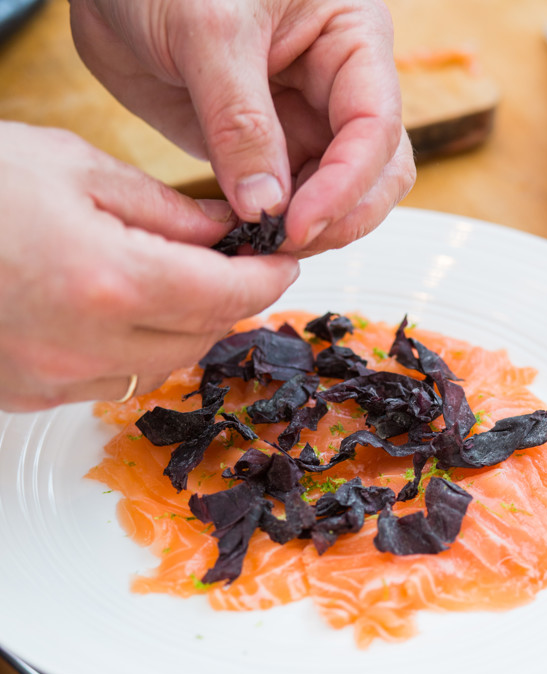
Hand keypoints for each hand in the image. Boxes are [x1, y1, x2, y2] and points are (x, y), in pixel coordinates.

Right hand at [0, 122, 298, 411]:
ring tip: (172, 285)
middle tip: (232, 268)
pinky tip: (117, 315)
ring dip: (183, 331)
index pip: (224, 295)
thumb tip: (225, 234)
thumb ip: (164, 211)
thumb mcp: (73, 169)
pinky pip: (111, 384)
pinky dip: (133, 353)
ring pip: (160, 369)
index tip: (280, 262)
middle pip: (201, 339)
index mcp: (106, 278)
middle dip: (228, 304)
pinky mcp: (30, 395)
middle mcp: (83, 345)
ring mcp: (53, 379)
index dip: (265, 279)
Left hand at [69, 0, 415, 253]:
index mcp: (350, 36)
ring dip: (306, 231)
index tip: (297, 223)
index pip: (375, 126)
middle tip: (283, 244)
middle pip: (375, 172)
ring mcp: (301, 122)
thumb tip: (265, 205)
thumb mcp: (208, 31)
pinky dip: (269, 228)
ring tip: (258, 245)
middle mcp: (336, 85)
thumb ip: (240, 121)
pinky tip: (242, 239)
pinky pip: (284, 203)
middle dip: (339, 216)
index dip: (346, 184)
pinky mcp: (262, 151)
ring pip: (335, 197)